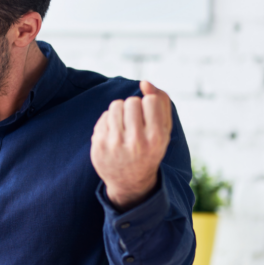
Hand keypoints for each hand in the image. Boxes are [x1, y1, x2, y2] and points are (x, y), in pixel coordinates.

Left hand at [90, 81, 172, 210]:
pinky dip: (110, 120)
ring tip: (125, 125)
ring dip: (120, 110)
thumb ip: (161, 102)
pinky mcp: (99, 145)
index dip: (149, 105)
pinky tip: (115, 133)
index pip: (150, 100)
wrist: (130, 182)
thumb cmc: (150, 149)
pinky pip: (104, 116)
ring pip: (115, 105)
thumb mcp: (164, 130)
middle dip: (134, 107)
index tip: (148, 117)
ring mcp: (114, 144)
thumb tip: (144, 82)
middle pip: (131, 101)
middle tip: (135, 122)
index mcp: (156, 138)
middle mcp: (136, 142)